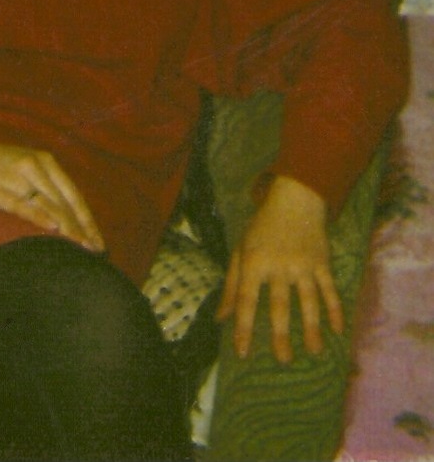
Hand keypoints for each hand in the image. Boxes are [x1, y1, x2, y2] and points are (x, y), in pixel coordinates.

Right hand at [0, 116, 104, 252]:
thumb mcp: (19, 167)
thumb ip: (40, 186)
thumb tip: (61, 217)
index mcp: (43, 161)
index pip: (73, 195)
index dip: (87, 220)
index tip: (99, 243)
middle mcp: (33, 166)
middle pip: (64, 203)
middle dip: (82, 229)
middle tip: (96, 252)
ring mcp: (14, 177)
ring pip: (47, 206)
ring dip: (67, 228)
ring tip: (80, 249)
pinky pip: (20, 205)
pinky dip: (38, 217)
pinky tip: (52, 229)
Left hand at [215, 175, 343, 362]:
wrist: (293, 200)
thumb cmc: (261, 228)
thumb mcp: (240, 250)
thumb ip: (231, 285)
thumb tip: (221, 318)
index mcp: (253, 262)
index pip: (245, 300)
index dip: (243, 327)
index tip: (243, 352)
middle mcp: (278, 266)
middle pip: (279, 304)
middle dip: (281, 333)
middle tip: (284, 360)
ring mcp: (302, 265)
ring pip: (308, 300)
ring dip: (312, 327)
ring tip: (315, 352)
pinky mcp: (321, 263)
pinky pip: (329, 289)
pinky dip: (335, 309)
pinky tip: (338, 329)